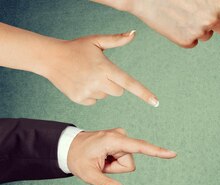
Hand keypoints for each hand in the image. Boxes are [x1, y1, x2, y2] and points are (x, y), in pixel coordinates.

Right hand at [39, 31, 157, 105]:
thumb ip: (116, 40)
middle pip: (119, 91)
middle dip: (114, 84)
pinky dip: (90, 94)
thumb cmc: (76, 48)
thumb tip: (133, 34)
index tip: (156, 102)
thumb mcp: (96, 41)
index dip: (144, 93)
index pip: (129, 83)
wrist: (50, 58)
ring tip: (86, 75)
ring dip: (101, 88)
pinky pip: (94, 101)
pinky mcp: (80, 99)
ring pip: (106, 96)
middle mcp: (98, 82)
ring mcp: (88, 91)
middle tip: (99, 72)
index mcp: (105, 68)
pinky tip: (80, 82)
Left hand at [67, 128, 175, 184]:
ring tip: (100, 160)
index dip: (157, 152)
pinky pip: (124, 158)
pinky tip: (103, 157)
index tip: (173, 154)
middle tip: (99, 164)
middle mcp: (120, 135)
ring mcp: (121, 137)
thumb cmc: (76, 158)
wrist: (68, 146)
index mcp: (113, 140)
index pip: (140, 147)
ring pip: (128, 163)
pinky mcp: (121, 140)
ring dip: (114, 166)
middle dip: (116, 169)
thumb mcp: (88, 174)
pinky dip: (114, 162)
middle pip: (129, 163)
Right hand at [103, 0, 219, 47]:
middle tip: (195, 6)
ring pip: (208, 33)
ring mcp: (201, 31)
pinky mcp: (187, 41)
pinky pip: (193, 41)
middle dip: (214, 18)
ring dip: (198, 24)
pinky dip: (185, 33)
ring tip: (180, 11)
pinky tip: (174, 21)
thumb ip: (217, 2)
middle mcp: (214, 17)